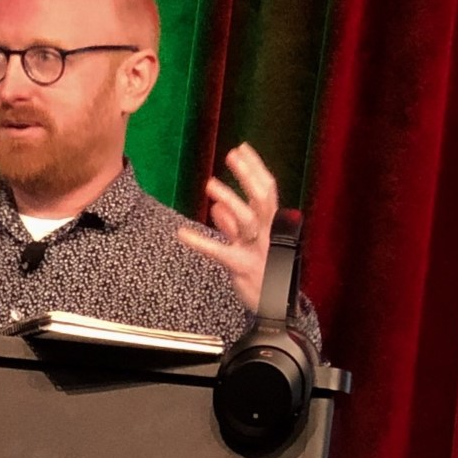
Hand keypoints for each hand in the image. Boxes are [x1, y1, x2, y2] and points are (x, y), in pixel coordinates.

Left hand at [176, 142, 278, 311]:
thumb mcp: (247, 246)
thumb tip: (217, 208)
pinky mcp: (242, 267)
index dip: (255, 168)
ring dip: (230, 199)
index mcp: (271, 227)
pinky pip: (220, 252)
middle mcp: (269, 234)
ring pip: (248, 220)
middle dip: (249, 175)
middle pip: (264, 198)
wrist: (274, 309)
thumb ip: (233, 227)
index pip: (267, 190)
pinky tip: (182, 234)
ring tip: (210, 185)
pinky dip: (201, 242)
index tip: (241, 148)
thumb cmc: (262, 275)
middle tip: (232, 155)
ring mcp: (257, 250)